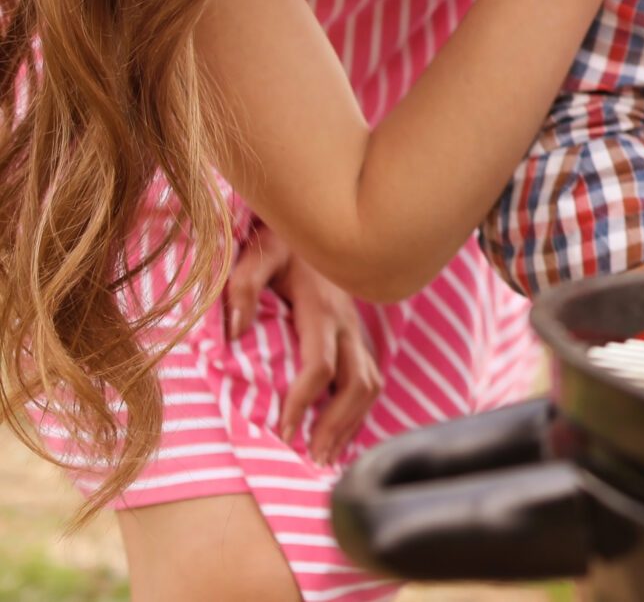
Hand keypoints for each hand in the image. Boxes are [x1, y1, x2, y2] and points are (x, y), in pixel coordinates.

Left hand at [225, 224, 382, 465]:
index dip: (303, 402)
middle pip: (359, 383)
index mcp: (323, 308)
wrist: (315, 223)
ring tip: (328, 456)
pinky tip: (341, 433)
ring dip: (353, 423)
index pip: (320, 366)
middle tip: (314, 458)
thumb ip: (242, 287)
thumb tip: (234, 332)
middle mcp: (347, 323)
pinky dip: (358, 411)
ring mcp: (356, 330)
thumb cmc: (280, 240)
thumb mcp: (258, 253)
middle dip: (338, 425)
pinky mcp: (356, 336)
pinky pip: (368, 378)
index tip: (283, 433)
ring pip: (371, 384)